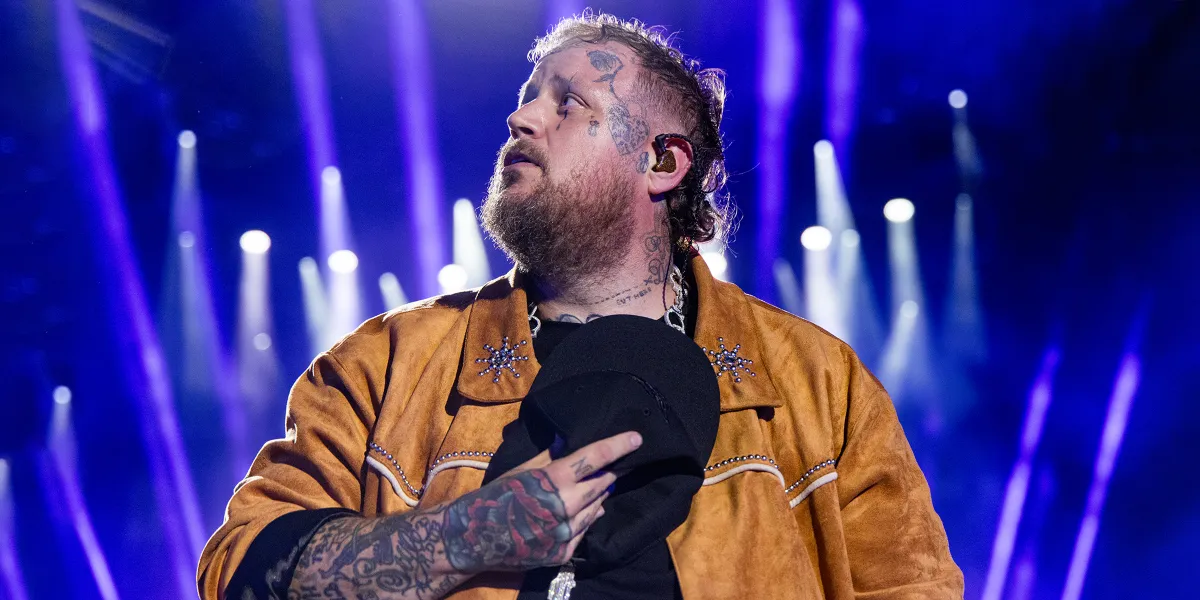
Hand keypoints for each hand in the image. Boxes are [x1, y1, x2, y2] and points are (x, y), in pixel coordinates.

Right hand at [441, 431, 641, 573]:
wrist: (473, 538)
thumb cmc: (495, 496)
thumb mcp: (521, 470)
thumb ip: (549, 456)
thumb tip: (569, 441)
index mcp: (554, 479)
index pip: (596, 457)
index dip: (619, 446)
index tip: (637, 438)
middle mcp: (565, 506)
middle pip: (602, 483)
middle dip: (608, 473)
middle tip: (612, 466)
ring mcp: (566, 532)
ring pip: (597, 508)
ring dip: (596, 497)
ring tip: (590, 488)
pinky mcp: (563, 552)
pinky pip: (584, 530)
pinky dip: (585, 518)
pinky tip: (577, 512)